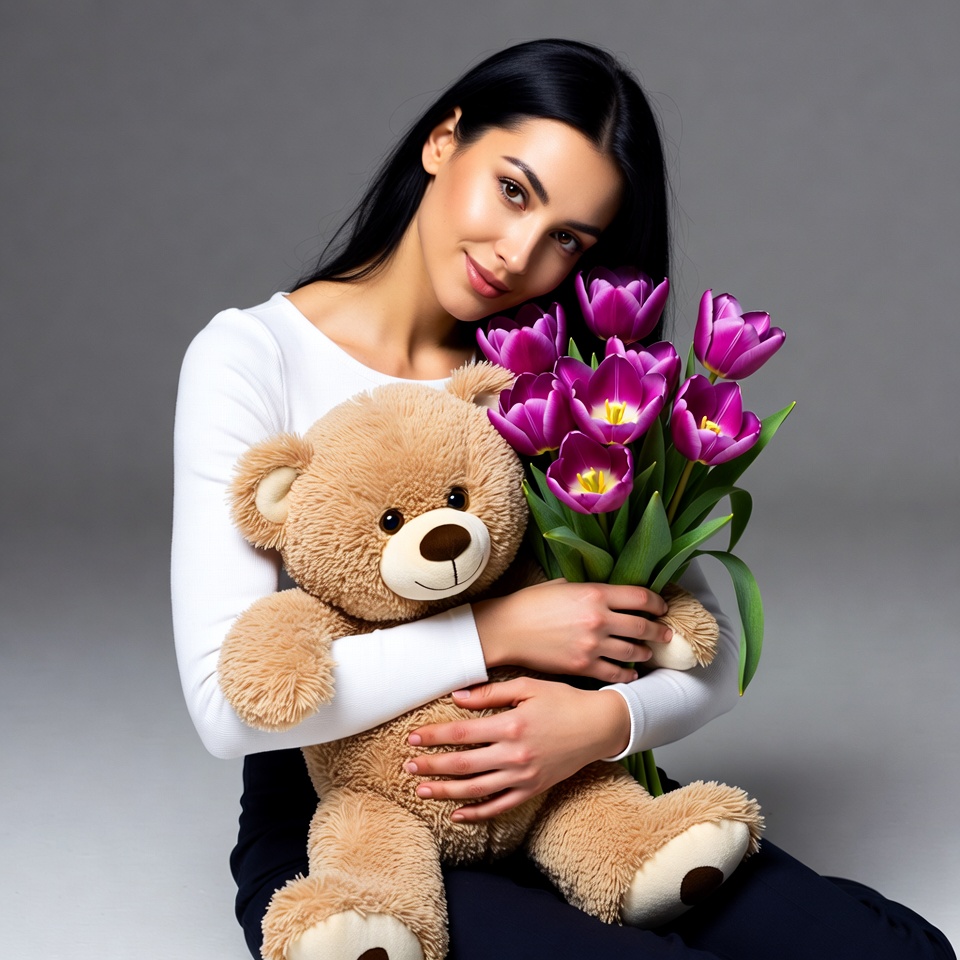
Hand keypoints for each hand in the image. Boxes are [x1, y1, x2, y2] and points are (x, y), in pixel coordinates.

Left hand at [404, 677, 629, 820]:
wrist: (598, 726)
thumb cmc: (562, 700)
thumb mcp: (527, 687)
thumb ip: (490, 693)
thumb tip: (457, 697)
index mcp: (511, 725)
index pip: (462, 733)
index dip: (434, 736)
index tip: (413, 737)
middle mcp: (514, 755)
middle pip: (462, 765)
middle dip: (431, 766)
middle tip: (407, 766)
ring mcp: (523, 776)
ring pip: (476, 790)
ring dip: (445, 791)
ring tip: (422, 790)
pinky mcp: (533, 789)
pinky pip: (500, 806)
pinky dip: (477, 813)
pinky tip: (456, 814)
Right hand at [472, 579, 671, 682]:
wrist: (507, 629)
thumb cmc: (530, 603)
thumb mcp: (564, 584)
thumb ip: (591, 589)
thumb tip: (611, 593)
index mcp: (595, 593)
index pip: (640, 596)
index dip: (656, 602)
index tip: (661, 607)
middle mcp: (599, 619)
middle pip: (643, 625)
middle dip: (659, 630)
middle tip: (666, 633)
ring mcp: (592, 645)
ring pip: (633, 651)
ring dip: (645, 651)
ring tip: (649, 651)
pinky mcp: (583, 666)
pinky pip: (615, 672)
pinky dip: (627, 673)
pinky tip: (631, 672)